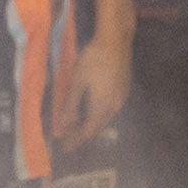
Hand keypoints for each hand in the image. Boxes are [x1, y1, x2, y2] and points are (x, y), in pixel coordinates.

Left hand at [73, 22, 133, 147]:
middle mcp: (114, 107)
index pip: (88, 131)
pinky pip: (110, 109)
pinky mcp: (124, 89)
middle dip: (82, 134)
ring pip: (105, 118)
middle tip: (69, 138)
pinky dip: (99, 114)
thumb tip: (63, 126)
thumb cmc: (93, 59)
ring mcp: (121, 98)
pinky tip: (92, 110)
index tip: (65, 148)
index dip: (76, 140)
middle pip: (98, 126)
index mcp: (102, 107)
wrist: (116, 40)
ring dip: (91, 124)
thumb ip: (70, 106)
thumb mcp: (77, 82)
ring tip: (77, 126)